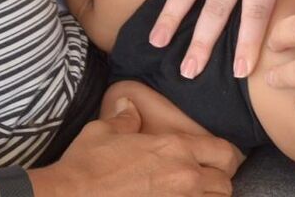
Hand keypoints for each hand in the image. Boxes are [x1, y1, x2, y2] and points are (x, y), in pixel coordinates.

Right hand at [32, 97, 239, 195]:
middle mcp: (184, 177)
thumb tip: (128, 107)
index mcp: (175, 148)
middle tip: (206, 181)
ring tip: (190, 194)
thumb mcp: (105, 131)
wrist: (69, 196)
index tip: (217, 160)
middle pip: (226, 184)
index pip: (224, 152)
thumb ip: (125, 118)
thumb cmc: (87, 164)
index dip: (226, 156)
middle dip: (219, 182)